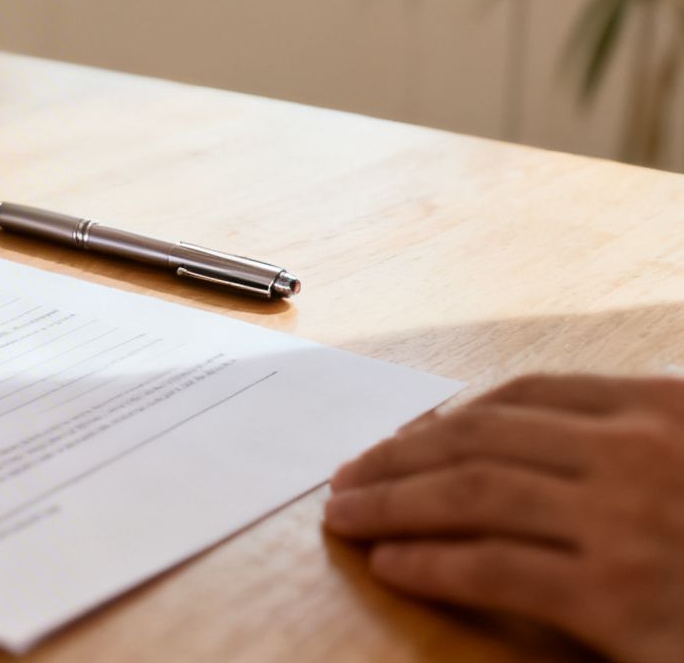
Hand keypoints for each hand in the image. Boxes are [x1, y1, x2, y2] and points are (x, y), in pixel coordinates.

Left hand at [323, 373, 683, 662]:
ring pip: (470, 494)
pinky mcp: (617, 600)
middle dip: (399, 456)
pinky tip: (392, 564)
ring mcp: (628, 525)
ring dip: (391, 502)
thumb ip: (633, 441)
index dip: (449, 415)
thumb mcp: (683, 463)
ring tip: (346, 515)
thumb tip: (523, 439)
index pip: (529, 396)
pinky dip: (428, 561)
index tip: (402, 437)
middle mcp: (642, 455)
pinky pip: (492, 567)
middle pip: (481, 438)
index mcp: (667, 410)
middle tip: (347, 477)